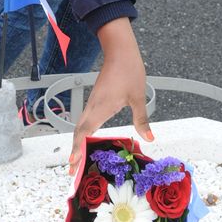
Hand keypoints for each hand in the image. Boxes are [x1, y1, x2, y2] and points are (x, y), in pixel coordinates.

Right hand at [69, 17, 153, 175]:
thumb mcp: (138, 97)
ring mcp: (93, 102)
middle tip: (72, 171)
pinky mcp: (96, 98)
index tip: (72, 163)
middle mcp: (93, 106)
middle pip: (79, 133)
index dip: (78, 149)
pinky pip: (86, 119)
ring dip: (78, 143)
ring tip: (77, 159)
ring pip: (81, 126)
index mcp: (100, 108)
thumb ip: (141, 119)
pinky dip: (83, 133)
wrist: (120, 50)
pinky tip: (88, 139)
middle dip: (75, 152)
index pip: (85, 133)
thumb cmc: (128, 70)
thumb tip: (150, 138)